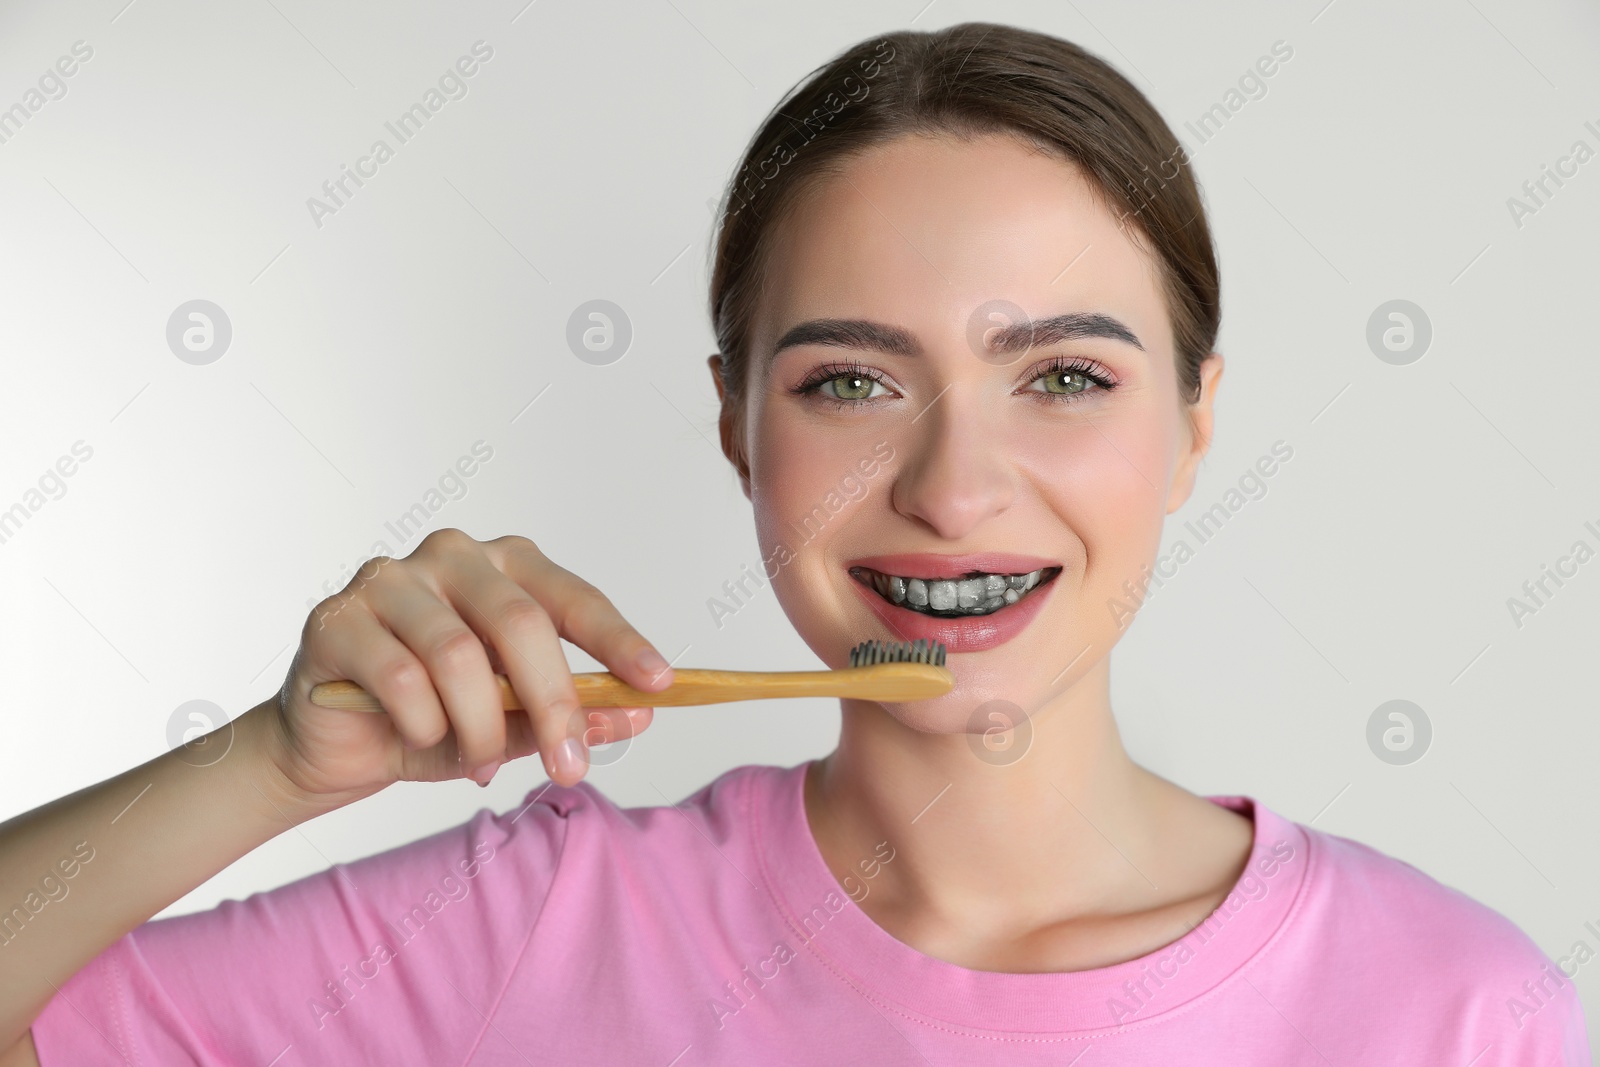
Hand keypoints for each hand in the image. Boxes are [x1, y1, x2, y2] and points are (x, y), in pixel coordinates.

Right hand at [267, 529, 673, 801]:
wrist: (332, 749)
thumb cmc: (430, 721)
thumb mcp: (510, 725)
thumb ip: (566, 715)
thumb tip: (634, 717)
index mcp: (505, 566)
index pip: (572, 597)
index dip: (618, 640)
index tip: (659, 685)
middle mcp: (451, 556)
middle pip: (520, 622)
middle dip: (554, 702)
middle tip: (569, 765)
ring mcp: (389, 580)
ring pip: (458, 655)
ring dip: (480, 727)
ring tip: (480, 764)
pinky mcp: (336, 618)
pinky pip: (399, 678)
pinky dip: (422, 725)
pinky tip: (419, 738)